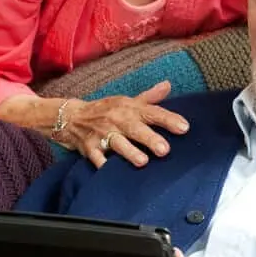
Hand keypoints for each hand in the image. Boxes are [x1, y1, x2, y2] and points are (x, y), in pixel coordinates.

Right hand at [61, 81, 189, 167]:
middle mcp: (117, 119)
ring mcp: (102, 134)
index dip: (168, 120)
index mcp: (129, 108)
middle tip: (165, 150)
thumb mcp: (126, 101)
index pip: (152, 112)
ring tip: (142, 162)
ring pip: (116, 143)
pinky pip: (96, 157)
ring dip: (129, 151)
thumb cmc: (105, 111)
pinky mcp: (89, 147)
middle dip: (149, 138)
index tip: (184, 128)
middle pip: (135, 128)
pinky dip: (102, 164)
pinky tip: (110, 171)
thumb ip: (149, 97)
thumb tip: (168, 85)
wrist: (71, 117)